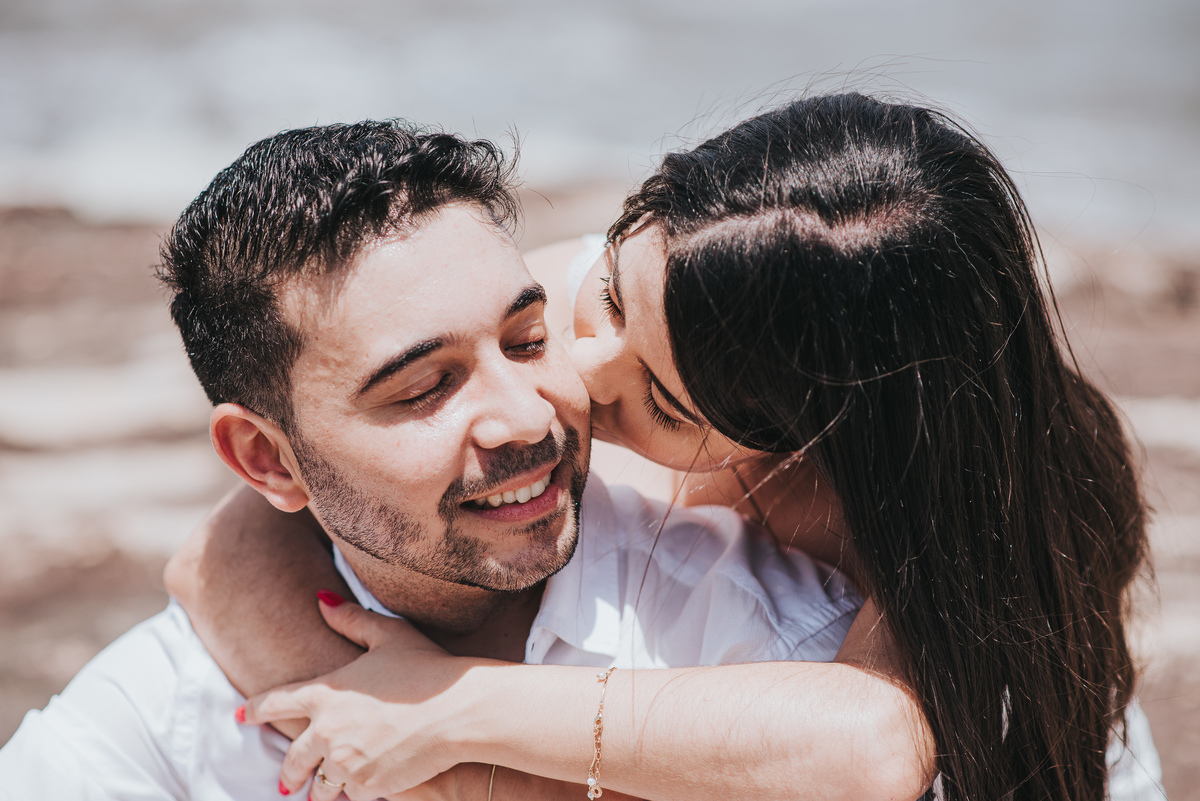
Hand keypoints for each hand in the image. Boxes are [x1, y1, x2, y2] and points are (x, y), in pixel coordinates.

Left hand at [238, 592, 488, 799]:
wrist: (457, 710)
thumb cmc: (425, 668)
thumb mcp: (389, 635)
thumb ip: (351, 619)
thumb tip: (321, 600)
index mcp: (326, 693)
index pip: (276, 702)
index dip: (255, 709)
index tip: (240, 715)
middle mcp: (326, 731)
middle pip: (293, 759)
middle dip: (288, 772)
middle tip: (285, 781)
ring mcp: (345, 761)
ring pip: (321, 785)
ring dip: (320, 789)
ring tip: (321, 793)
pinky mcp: (367, 784)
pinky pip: (350, 796)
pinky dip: (354, 792)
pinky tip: (362, 788)